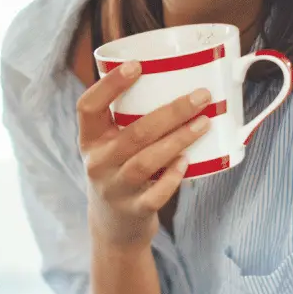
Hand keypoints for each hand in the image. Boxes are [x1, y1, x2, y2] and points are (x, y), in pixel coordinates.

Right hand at [77, 61, 211, 254]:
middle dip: (172, 112)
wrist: (114, 228)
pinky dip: (174, 176)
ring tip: (204, 123)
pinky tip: (188, 161)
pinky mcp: (135, 210)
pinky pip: (157, 193)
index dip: (110, 85)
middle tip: (201, 96)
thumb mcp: (111, 147)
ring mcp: (116, 189)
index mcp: (90, 140)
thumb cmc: (120, 172)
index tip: (137, 65)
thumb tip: (176, 80)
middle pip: (134, 133)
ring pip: (147, 161)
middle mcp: (98, 163)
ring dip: (179, 139)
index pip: (88, 107)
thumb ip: (129, 121)